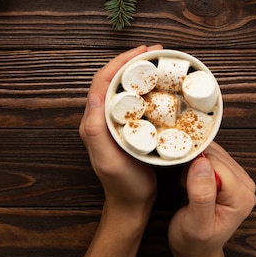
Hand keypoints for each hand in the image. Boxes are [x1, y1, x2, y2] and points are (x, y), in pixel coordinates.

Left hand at [79, 44, 161, 212]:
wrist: (132, 205)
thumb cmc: (123, 185)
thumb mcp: (109, 160)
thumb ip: (95, 130)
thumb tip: (94, 96)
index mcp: (93, 121)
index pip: (102, 81)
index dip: (120, 62)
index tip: (142, 52)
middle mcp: (101, 118)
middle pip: (113, 79)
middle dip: (132, 61)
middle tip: (155, 51)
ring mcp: (114, 122)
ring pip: (124, 87)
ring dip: (139, 71)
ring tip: (159, 62)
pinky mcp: (127, 127)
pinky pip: (134, 100)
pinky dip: (146, 87)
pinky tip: (161, 85)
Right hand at [168, 142, 255, 256]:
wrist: (196, 250)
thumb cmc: (195, 242)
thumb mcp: (195, 224)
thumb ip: (201, 195)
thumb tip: (202, 164)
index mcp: (241, 196)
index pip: (215, 162)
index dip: (194, 170)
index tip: (185, 186)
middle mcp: (244, 184)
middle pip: (213, 154)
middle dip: (193, 166)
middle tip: (186, 189)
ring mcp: (236, 178)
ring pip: (210, 152)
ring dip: (193, 164)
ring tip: (188, 187)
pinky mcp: (226, 174)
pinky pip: (208, 156)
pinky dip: (194, 164)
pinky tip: (190, 181)